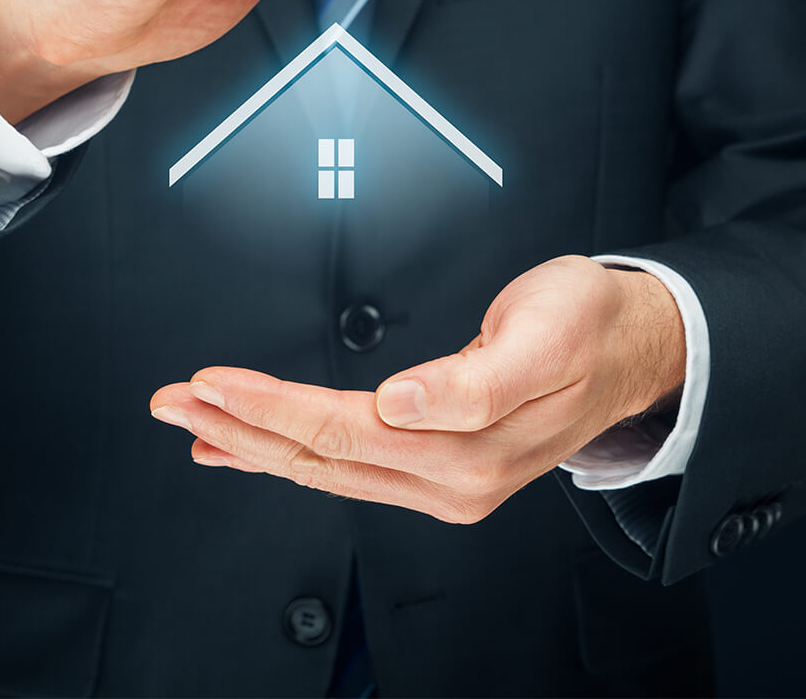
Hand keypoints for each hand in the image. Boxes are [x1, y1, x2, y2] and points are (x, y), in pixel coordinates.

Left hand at [148, 256, 686, 523]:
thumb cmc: (589, 326)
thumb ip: (474, 379)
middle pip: (317, 456)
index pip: (341, 429)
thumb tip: (405, 403)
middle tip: (168, 399)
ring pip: (322, 468)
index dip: (269, 406)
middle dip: (235, 426)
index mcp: (470, 445)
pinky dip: (283, 455)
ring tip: (188, 420)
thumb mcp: (546, 332)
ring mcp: (442, 480)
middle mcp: (451, 477)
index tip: (211, 381)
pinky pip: (341, 467)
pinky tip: (240, 448)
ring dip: (248, 442)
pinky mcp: (435, 469)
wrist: (636, 347)